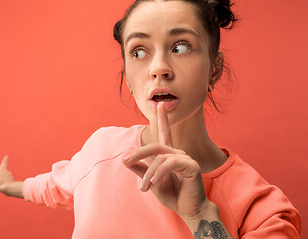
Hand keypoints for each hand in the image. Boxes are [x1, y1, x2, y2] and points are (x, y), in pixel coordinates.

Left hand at [123, 102, 208, 217]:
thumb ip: (140, 170)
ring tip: (144, 188)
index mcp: (169, 155)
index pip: (164, 133)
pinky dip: (160, 172)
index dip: (162, 119)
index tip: (160, 104)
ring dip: (149, 173)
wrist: (188, 210)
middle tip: (126, 160)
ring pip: (160, 157)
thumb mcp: (151, 182)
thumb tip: (124, 160)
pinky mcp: (191, 166)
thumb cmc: (172, 195)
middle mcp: (177, 153)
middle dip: (139, 152)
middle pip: (155, 146)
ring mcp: (185, 158)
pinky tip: (155, 182)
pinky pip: (170, 164)